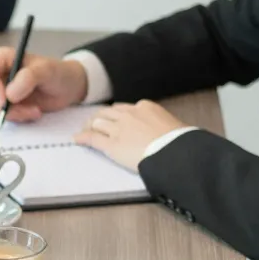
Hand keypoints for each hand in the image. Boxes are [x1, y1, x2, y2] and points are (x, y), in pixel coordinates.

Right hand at [0, 49, 88, 121]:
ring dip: (15, 114)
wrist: (69, 88)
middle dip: (5, 106)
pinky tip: (34, 113)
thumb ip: (28, 78)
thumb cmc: (58, 73)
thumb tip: (9, 94)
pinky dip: (19, 118)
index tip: (5, 101)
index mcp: (4, 59)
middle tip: (26, 110)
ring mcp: (2, 91)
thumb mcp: (46, 71)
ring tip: (35, 111)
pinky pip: (5, 116)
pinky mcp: (8, 105)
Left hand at [72, 100, 186, 171]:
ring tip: (85, 131)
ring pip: (98, 123)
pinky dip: (83, 138)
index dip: (116, 115)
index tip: (113, 119)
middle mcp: (129, 114)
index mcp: (145, 107)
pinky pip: (92, 138)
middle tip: (94, 124)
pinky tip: (77, 139)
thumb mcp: (175, 125)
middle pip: (107, 113)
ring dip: (90, 127)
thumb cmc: (181, 141)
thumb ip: (164, 125)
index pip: (123, 108)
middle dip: (99, 118)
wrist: (176, 152)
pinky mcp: (112, 144)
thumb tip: (171, 131)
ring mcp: (119, 128)